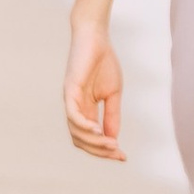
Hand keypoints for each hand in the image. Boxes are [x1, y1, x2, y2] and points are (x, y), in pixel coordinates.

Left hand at [64, 21, 124, 161]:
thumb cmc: (104, 62)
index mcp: (85, 110)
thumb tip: (113, 139)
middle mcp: (75, 109)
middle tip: (118, 153)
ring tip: (111, 144)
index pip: (91, 138)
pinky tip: (97, 130)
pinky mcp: (69, 90)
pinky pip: (73, 115)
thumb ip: (112, 116)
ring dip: (94, 142)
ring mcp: (71, 100)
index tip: (123, 157)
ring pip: (76, 132)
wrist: (96, 37)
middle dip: (100, 151)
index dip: (105, 150)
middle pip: (81, 140)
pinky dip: (84, 126)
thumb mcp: (113, 94)